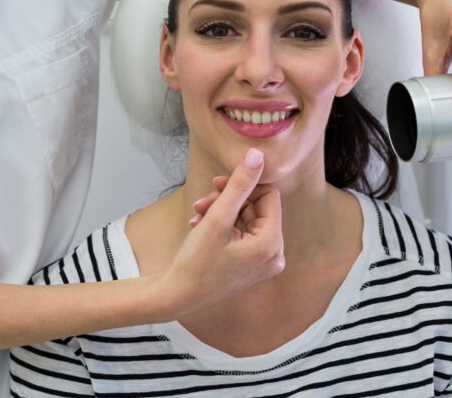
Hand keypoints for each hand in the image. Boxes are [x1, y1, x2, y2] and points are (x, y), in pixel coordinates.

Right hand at [162, 148, 283, 315]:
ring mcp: (263, 263)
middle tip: (202, 202)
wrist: (177, 296)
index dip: (244, 186)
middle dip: (228, 201)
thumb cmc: (196, 262)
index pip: (269, 196)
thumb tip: (258, 155)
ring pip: (247, 219)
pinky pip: (243, 234)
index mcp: (272, 244)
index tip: (218, 184)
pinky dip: (222, 227)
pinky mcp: (251, 266)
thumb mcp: (217, 218)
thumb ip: (239, 184)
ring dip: (221, 212)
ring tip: (197, 215)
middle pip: (257, 208)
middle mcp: (274, 255)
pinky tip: (199, 227)